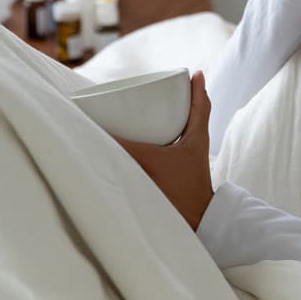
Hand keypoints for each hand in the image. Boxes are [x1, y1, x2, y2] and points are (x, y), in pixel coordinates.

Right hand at [114, 70, 214, 230]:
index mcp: (196, 137)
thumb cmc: (181, 194)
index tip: (194, 72)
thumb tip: (98, 133)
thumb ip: (125, 148)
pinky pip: (166, 152)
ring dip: (166, 122)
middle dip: (177, 102)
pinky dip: (156, 142)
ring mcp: (185, 162)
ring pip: (177, 134)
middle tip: (162, 88)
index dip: (198, 88)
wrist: (194, 226)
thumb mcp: (151, 164)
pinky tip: (139, 144)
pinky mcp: (175, 177)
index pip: (202, 105)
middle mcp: (193, 147)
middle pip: (190, 116)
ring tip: (146, 111)